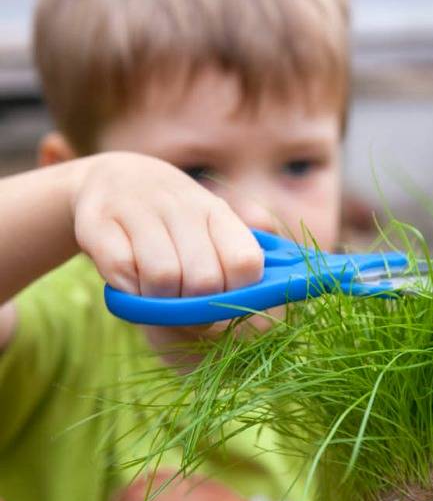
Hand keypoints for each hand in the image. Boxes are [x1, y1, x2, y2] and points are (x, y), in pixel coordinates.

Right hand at [69, 152, 262, 298]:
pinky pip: (120, 272)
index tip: (222, 301)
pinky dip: (126, 289)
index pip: (245, 263)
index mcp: (217, 213)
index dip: (237, 295)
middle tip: (183, 304)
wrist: (112, 180)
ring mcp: (139, 210)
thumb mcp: (211, 231)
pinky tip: (129, 280)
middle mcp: (181, 206)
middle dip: (195, 308)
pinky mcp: (98, 222)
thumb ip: (237, 266)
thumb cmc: (173, 225)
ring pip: (162, 278)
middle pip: (203, 280)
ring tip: (155, 293)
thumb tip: (265, 321)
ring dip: (159, 301)